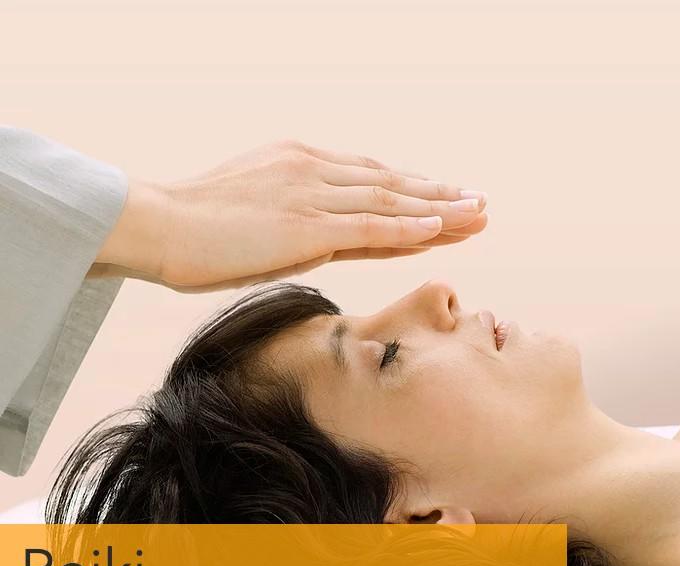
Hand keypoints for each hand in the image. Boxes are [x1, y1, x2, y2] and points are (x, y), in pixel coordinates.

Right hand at [95, 139, 487, 290]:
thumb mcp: (254, 216)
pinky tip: (441, 229)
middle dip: (439, 194)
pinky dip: (409, 227)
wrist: (156, 224)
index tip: (444, 197)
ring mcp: (313, 194)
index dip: (412, 189)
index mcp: (301, 165)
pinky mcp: (307, 225)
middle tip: (479, 201)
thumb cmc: (194, 229)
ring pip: (390, 200)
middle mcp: (314, 171)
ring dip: (439, 209)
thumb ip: (296, 223)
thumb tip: (328, 241)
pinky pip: (371, 226)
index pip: (370, 179)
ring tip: (478, 214)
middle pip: (390, 184)